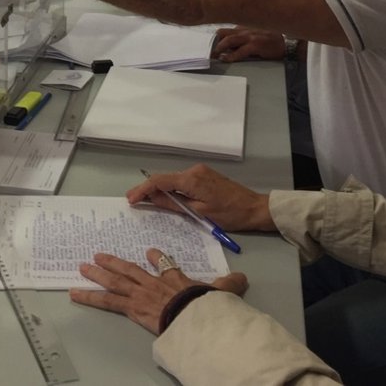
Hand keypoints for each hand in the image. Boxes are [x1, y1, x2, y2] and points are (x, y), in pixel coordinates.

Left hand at [69, 248, 247, 335]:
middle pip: (130, 269)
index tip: (149, 253)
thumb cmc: (206, 305)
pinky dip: (89, 297)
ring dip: (97, 273)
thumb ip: (228, 284)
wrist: (194, 314)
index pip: (163, 265)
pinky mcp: (131, 306)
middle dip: (114, 262)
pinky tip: (75, 293)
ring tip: (82, 267)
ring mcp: (140, 293)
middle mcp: (154, 282)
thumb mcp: (221, 292)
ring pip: (115, 280)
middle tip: (97, 256)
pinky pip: (106, 301)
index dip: (155, 259)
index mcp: (175, 278)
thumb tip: (242, 277)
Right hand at [127, 164, 274, 232]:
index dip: (142, 189)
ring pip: (173, 179)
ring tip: (146, 202)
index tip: (130, 199)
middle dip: (147, 189)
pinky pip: (182, 181)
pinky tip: (166, 198)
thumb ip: (174, 204)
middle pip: (164, 178)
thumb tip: (153, 199)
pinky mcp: (205, 176)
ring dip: (159, 189)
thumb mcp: (200, 213)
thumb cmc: (230, 214)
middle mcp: (194, 171)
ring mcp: (200, 172)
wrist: (255, 208)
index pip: (159, 181)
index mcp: (191, 179)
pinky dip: (172, 188)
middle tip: (133, 202)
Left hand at [212, 27, 283, 62]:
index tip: (207, 45)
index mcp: (242, 26)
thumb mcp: (252, 35)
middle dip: (213, 42)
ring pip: (229, 40)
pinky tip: (226, 59)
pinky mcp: (256, 45)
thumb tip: (225, 48)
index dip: (214, 38)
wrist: (285, 43)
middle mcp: (244, 29)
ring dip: (219, 48)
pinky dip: (231, 56)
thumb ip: (240, 38)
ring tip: (213, 55)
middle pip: (222, 33)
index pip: (223, 30)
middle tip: (206, 51)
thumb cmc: (268, 39)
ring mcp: (250, 36)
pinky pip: (240, 51)